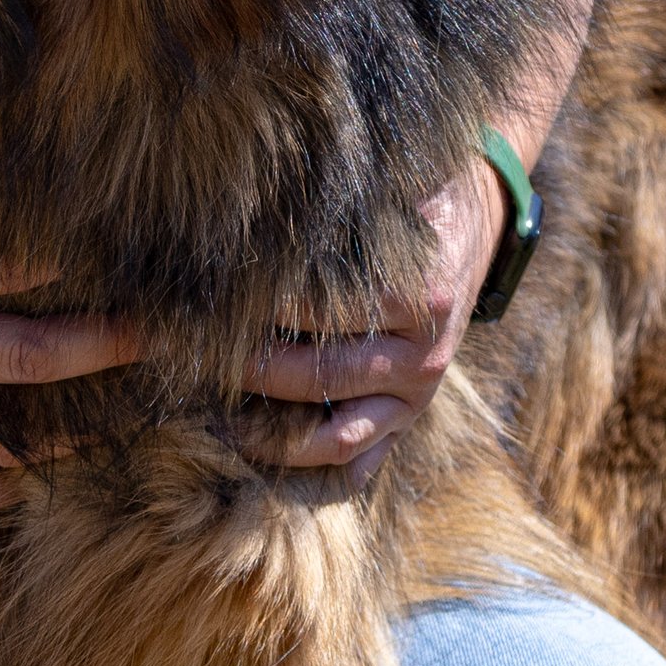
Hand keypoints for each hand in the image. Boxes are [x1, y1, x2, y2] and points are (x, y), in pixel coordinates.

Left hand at [237, 155, 501, 490]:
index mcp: (419, 297)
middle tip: (189, 358)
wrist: (476, 222)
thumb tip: (240, 214)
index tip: (208, 300)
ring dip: (269, 432)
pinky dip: (310, 468)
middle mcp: (422, 355)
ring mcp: (418, 395)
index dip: (259, 308)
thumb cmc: (409, 202)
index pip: (322, 311)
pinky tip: (257, 455)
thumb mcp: (382, 197)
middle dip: (248, 370)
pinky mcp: (409, 417)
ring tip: (211, 417)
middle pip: (320, 375)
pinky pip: (361, 462)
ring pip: (336, 434)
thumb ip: (329, 212)